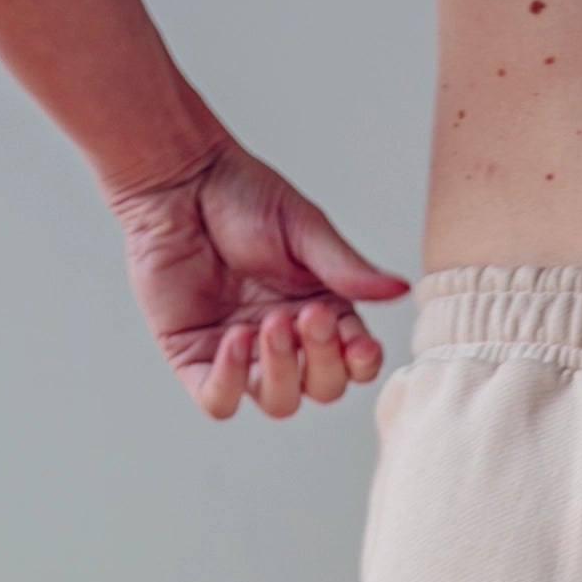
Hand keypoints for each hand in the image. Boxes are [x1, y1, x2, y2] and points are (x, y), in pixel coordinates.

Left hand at [106, 137, 412, 420]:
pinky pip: (220, 400)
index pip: (353, 364)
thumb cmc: (242, 195)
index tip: (359, 343)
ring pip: (278, 401)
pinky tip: (235, 338)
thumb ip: (348, 270)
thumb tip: (400, 289)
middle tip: (308, 316)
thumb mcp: (305, 230)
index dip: (360, 363)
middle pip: (320, 388)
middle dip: (320, 361)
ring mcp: (241, 354)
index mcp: (321, 313)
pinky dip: (230, 381)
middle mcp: (285, 342)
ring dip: (281, 371)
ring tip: (271, 323)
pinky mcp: (196, 358)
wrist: (180, 179)